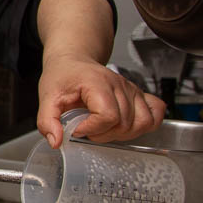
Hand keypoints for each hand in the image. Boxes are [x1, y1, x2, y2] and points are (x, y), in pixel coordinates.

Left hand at [36, 53, 165, 148]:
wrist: (72, 62)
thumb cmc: (62, 76)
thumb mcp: (47, 97)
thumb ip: (47, 120)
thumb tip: (56, 141)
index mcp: (97, 82)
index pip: (108, 115)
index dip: (92, 129)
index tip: (77, 128)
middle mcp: (119, 85)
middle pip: (124, 123)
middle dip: (103, 134)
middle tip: (86, 128)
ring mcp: (132, 90)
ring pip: (142, 123)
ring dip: (122, 134)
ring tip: (103, 129)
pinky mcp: (139, 95)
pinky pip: (156, 114)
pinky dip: (145, 125)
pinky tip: (126, 126)